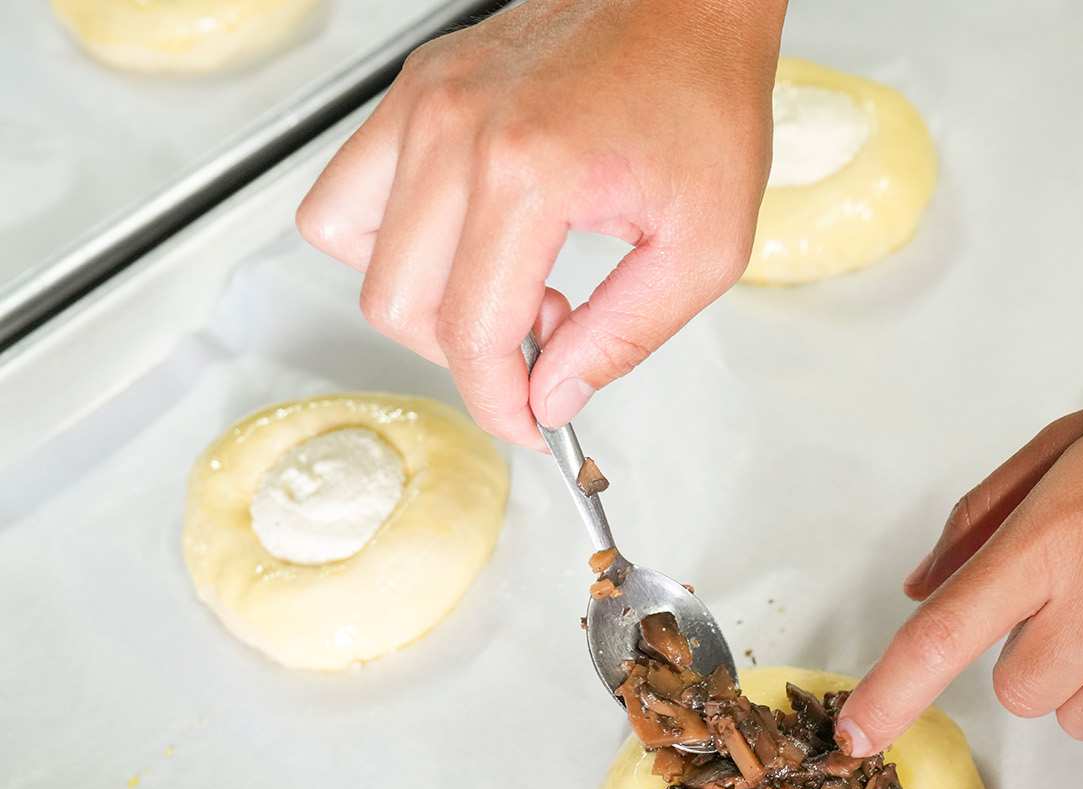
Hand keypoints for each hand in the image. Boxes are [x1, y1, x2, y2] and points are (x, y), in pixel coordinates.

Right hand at [296, 0, 785, 445]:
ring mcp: (425, 100)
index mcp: (530, 170)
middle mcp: (457, 128)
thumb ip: (623, 338)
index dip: (500, 403)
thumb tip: (553, 399)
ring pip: (348, 245)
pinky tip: (475, 240)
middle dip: (466, 354)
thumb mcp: (703, 249)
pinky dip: (395, 238)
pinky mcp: (417, 87)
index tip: (535, 424)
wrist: (689, 4)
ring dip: (420, 298)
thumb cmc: (705, 103)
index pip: (471, 331)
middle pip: (397, 301)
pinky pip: (351, 188)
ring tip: (506, 284)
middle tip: (545, 337)